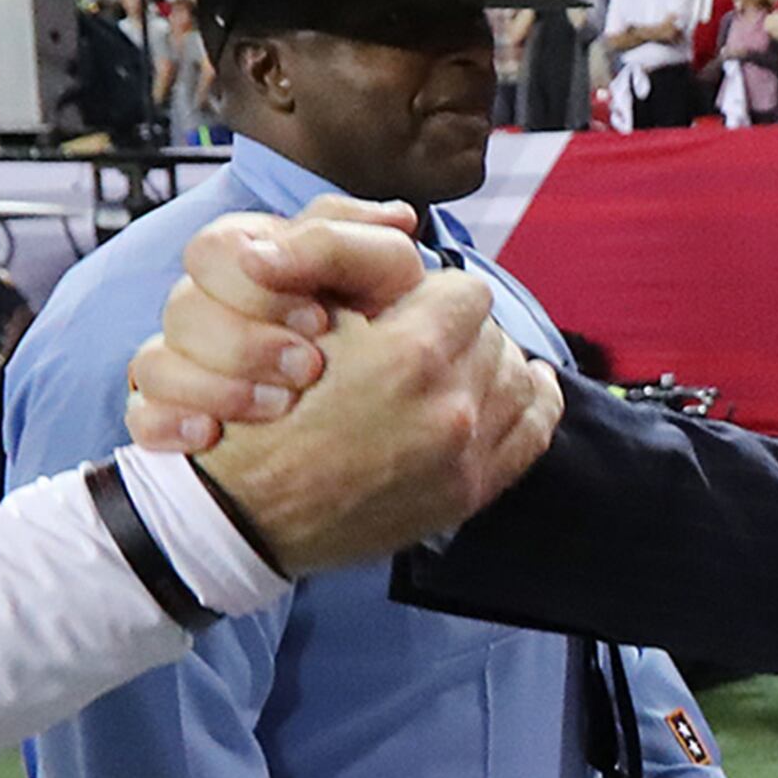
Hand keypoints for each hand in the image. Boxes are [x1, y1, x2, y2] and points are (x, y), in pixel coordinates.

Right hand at [126, 199, 430, 451]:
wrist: (387, 408)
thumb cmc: (381, 324)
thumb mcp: (385, 271)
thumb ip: (350, 237)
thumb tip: (325, 234)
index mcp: (245, 255)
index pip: (211, 250)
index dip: (255, 285)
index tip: (318, 319)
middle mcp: (205, 305)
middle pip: (181, 308)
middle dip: (246, 344)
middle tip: (309, 368)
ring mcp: (181, 362)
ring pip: (155, 365)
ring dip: (219, 388)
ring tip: (279, 409)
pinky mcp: (169, 416)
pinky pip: (140, 418)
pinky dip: (170, 425)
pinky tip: (212, 436)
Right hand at [188, 277, 561, 572]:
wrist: (243, 514)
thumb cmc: (263, 417)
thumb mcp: (302, 329)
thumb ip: (363, 287)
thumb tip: (413, 262)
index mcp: (411, 353)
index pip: (464, 289)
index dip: (436, 291)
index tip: (414, 304)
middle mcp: (451, 405)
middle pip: (492, 333)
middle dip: (461, 330)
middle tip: (427, 338)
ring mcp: (465, 454)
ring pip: (517, 376)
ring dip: (492, 363)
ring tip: (463, 364)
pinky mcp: (468, 493)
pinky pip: (533, 431)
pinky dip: (532, 401)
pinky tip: (527, 386)